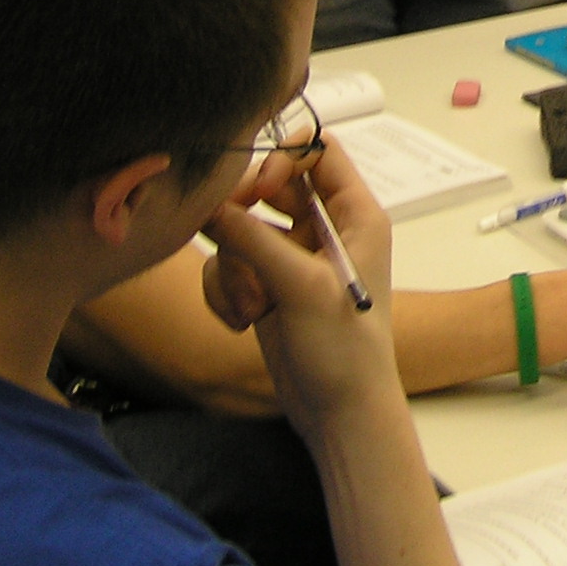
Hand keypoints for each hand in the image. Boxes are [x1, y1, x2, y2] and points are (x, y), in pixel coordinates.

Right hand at [202, 136, 396, 435]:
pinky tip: (242, 322)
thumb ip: (255, 240)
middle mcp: (326, 229)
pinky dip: (226, 290)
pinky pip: (228, 264)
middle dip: (243, 214)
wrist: (338, 413)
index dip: (284, 157)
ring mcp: (294, 257)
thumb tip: (210, 205)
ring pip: (241, 228)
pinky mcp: (267, 284)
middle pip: (270, 185)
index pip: (320, 152)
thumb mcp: (302, 288)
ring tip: (252, 305)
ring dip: (233, 265)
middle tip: (226, 234)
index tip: (257, 188)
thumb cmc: (344, 350)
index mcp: (355, 215)